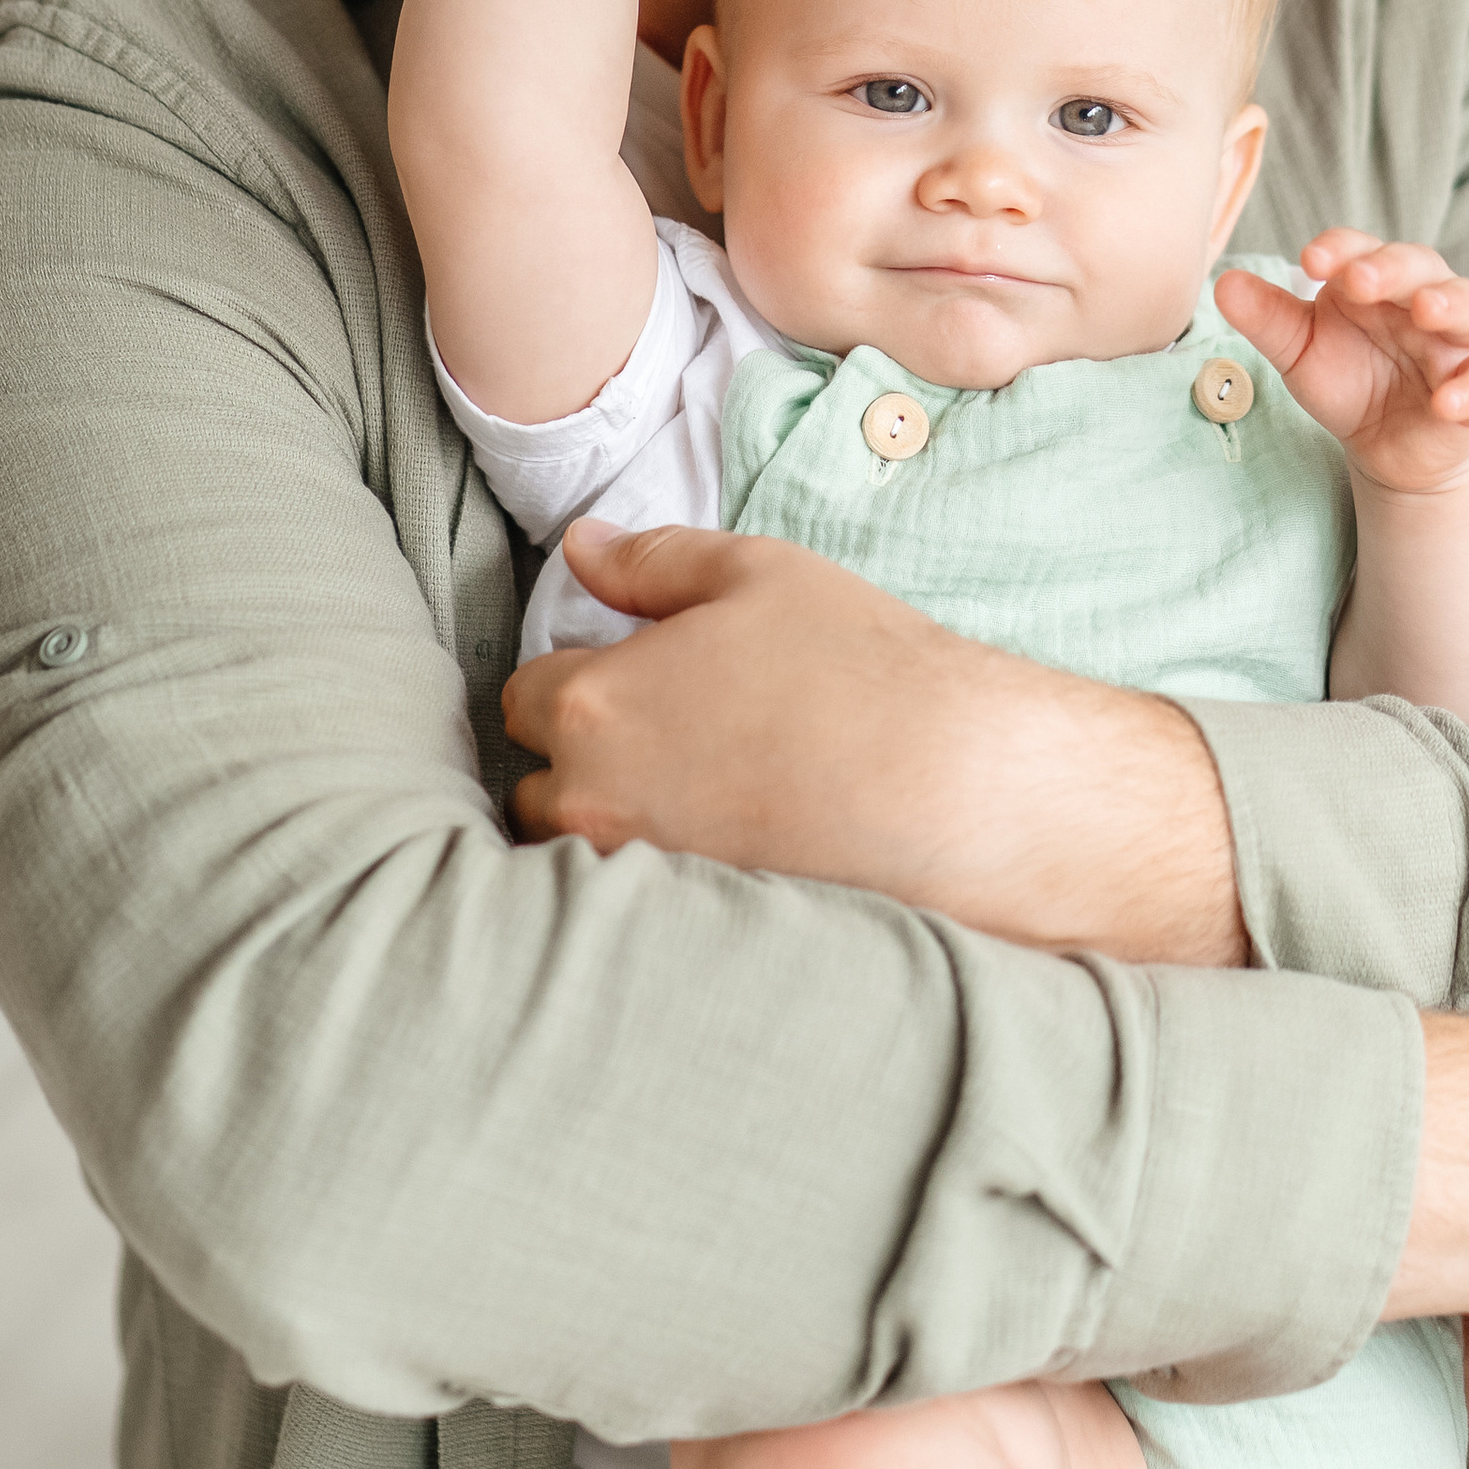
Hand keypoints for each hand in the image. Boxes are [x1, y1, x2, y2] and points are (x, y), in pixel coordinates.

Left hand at [504, 523, 1247, 965]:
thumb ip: (650, 561)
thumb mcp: (753, 573)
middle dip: (574, 759)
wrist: (946, 783)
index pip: (523, 696)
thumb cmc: (854, 665)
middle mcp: (594, 801)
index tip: (624, 671)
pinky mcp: (687, 925)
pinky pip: (633, 902)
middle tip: (655, 734)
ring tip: (684, 793)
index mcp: (594, 705)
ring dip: (605, 823)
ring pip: (576, 853)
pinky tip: (718, 840)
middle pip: (533, 785)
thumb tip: (581, 543)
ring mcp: (639, 874)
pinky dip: (653, 874)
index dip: (573, 675)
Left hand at [1218, 233, 1468, 497]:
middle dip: (1389, 268)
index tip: (1307, 261)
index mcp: (1374, 279)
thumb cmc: (1350, 381)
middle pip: (1417, 265)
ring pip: (1468, 306)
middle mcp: (1422, 296)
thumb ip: (1268, 318)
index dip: (1338, 250)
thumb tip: (1221, 283)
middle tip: (1358, 279)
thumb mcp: (1301, 352)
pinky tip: (1447, 401)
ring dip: (1449, 304)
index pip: (1359, 249)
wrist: (1392, 448)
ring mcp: (1459, 340)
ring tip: (1425, 310)